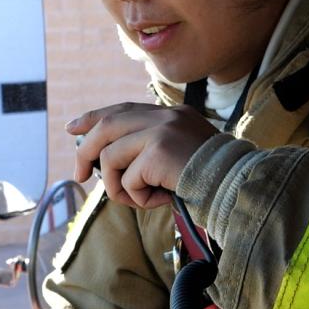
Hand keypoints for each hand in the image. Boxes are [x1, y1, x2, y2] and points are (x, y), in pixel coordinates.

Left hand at [66, 103, 217, 208]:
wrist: (236, 185)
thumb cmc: (212, 179)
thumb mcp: (180, 155)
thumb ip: (152, 149)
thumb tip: (109, 160)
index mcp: (170, 114)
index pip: (122, 109)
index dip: (94, 118)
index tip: (72, 128)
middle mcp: (164, 115)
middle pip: (107, 126)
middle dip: (85, 151)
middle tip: (80, 175)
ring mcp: (160, 130)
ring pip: (111, 157)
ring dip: (119, 186)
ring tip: (141, 199)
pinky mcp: (157, 151)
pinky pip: (128, 180)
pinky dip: (139, 197)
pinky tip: (161, 199)